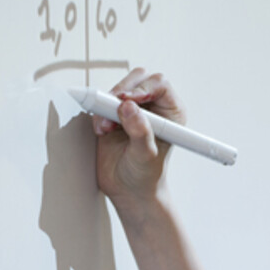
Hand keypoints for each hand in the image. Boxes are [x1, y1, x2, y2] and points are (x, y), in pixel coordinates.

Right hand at [93, 68, 186, 212]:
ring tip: (107, 128)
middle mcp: (153, 107)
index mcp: (170, 112)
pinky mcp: (113, 114)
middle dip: (122, 92)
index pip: (159, 84)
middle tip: (113, 107)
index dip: (143, 88)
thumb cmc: (145, 175)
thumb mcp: (146, 155)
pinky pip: (102, 101)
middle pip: (138, 79)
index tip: (129, 100)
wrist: (127, 190)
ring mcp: (132, 109)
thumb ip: (140, 131)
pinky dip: (98, 113)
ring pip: (118, 88)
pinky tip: (103, 131)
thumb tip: (129, 107)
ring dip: (108, 104)